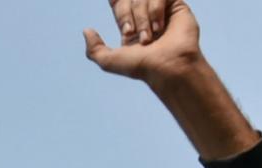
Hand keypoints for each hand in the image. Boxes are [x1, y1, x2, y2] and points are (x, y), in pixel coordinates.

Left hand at [84, 0, 201, 85]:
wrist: (167, 66)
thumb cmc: (141, 66)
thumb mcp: (109, 61)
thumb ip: (94, 49)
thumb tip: (86, 30)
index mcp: (129, 24)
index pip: (117, 0)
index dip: (118, 7)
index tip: (124, 26)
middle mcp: (144, 15)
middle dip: (127, 14)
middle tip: (133, 33)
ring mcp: (160, 9)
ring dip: (142, 17)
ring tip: (149, 36)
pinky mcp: (175, 5)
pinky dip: (155, 11)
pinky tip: (159, 27)